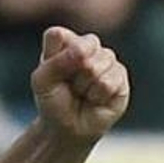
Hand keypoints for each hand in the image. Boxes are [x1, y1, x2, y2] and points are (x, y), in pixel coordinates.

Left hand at [31, 26, 130, 143]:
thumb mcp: (42, 82)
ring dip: (84, 86)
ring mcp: (105, 59)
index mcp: (64, 42)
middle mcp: (86, 46)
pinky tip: (95, 99)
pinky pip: (108, 82)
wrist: (68, 127)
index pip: (57, 35)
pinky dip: (96, 96)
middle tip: (69, 85)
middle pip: (83, 46)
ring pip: (97, 65)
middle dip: (72, 71)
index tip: (50, 73)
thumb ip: (56, 62)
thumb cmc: (53, 101)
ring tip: (82, 93)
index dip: (53, 56)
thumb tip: (82, 53)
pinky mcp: (120, 75)